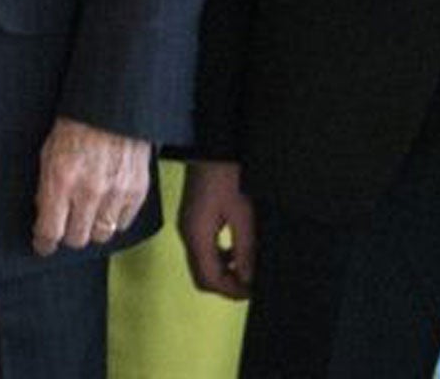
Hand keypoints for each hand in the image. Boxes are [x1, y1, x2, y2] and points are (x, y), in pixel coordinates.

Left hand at [31, 116, 150, 254]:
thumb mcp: (48, 153)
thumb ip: (46, 187)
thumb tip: (44, 214)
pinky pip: (123, 223)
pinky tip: (106, 207)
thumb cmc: (76, 126)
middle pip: (76, 239)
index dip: (44, 243)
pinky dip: (114, 219)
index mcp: (61, 181)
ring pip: (101, 235)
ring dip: (91, 229)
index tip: (43, 245)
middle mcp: (89, 192)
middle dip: (67, 235)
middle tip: (65, 226)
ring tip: (86, 216)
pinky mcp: (137, 192)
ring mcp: (116, 193)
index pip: (50, 231)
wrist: (111, 109)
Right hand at [179, 159, 256, 298]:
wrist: (211, 149)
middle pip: (201, 276)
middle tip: (250, 282)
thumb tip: (247, 279)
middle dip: (225, 285)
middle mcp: (187, 234)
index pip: (208, 279)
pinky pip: (202, 251)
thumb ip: (244, 251)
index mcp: (197, 235)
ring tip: (246, 267)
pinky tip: (234, 250)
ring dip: (222, 272)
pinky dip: (217, 258)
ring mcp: (187, 227)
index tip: (253, 291)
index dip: (231, 291)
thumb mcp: (243, 216)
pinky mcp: (191, 220)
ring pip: (201, 265)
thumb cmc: (228, 178)